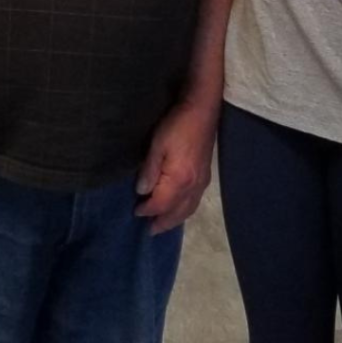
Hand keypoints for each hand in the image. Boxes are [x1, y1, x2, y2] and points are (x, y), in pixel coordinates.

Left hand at [135, 101, 217, 234]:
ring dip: (175, 220)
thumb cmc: (176, 126)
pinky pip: (195, 202)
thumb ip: (149, 170)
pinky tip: (179, 209)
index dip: (148, 209)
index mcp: (179, 180)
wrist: (202, 112)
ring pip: (188, 209)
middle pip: (177, 212)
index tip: (136, 213)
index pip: (161, 204)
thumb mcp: (157, 145)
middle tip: (150, 231)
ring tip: (163, 224)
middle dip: (163, 222)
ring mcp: (202, 183)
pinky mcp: (205, 177)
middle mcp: (193, 187)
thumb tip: (142, 192)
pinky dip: (185, 210)